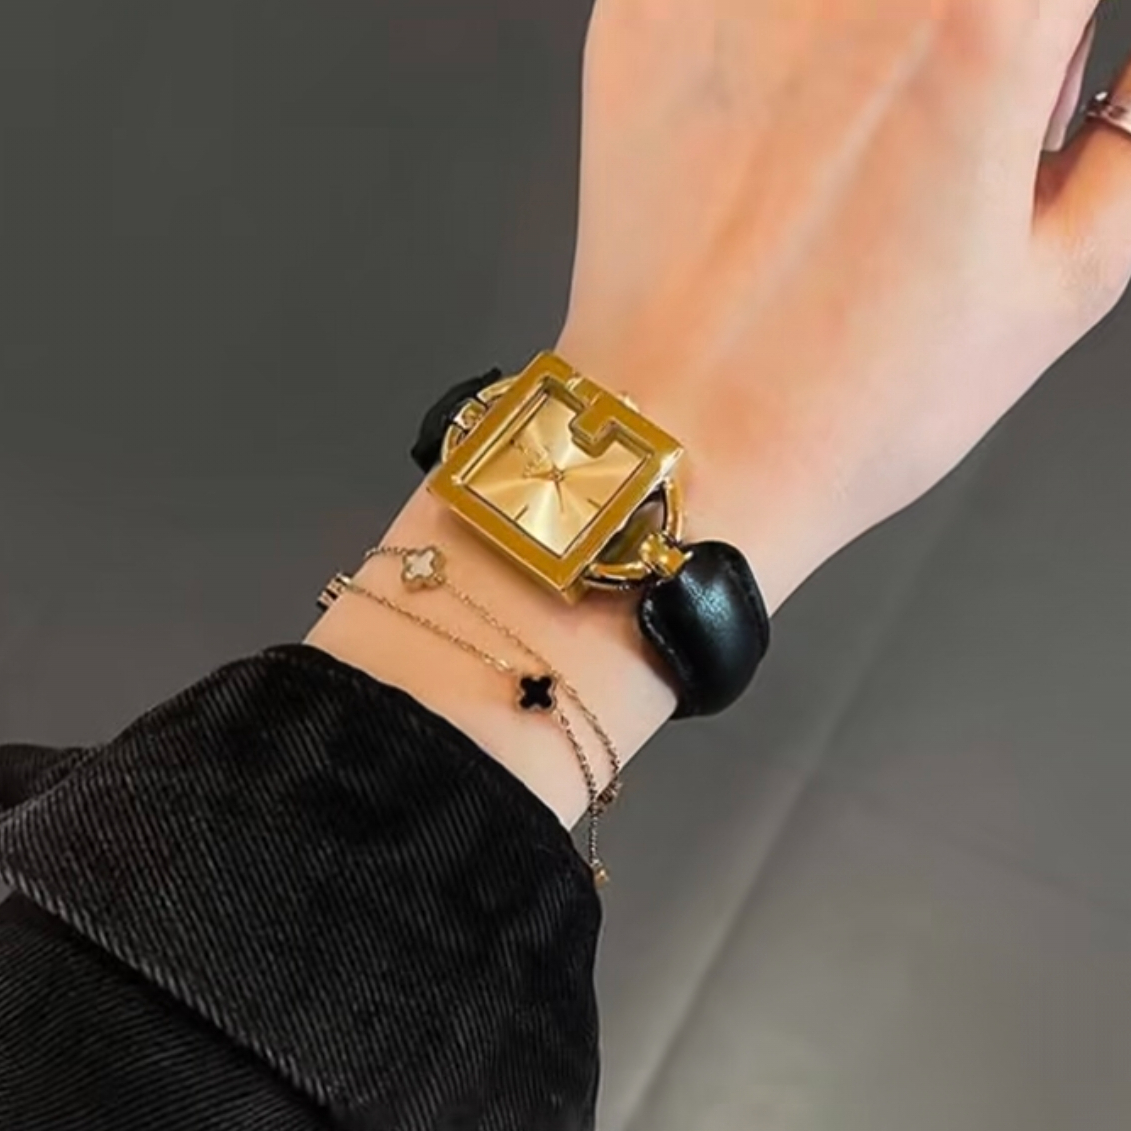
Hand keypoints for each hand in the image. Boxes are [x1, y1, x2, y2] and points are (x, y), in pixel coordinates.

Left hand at [556, 0, 1125, 613]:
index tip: (1030, 74)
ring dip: (858, 37)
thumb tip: (1125, 84)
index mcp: (977, 21)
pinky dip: (767, 32)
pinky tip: (769, 131)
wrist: (682, 446)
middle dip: (967, 27)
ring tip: (850, 131)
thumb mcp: (1060, 282)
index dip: (1047, 32)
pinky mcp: (639, 18)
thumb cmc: (844, 406)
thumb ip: (1128, 139)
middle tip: (950, 110)